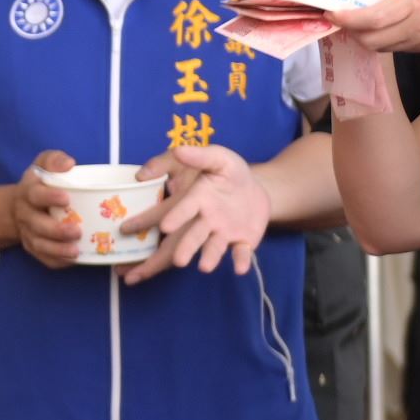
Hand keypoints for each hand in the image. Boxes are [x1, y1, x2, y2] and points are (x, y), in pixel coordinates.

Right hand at [11, 151, 93, 269]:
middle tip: (77, 231)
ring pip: (39, 245)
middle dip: (56, 230)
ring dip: (57, 250)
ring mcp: (27, 233)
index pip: (35, 195)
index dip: (49, 197)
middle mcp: (25, 214)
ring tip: (76, 251)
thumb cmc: (40, 183)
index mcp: (27, 192)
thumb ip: (54, 159)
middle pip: (36, 225)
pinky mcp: (32, 247)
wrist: (19, 206)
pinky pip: (43, 257)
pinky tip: (73, 260)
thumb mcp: (43, 165)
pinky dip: (57, 261)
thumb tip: (69, 164)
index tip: (66, 198)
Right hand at [125, 144, 268, 279]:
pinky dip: (240, 260)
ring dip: (209, 257)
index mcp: (196, 199)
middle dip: (184, 248)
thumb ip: (200, 155)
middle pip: (191, 236)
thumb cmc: (229, 173)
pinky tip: (241, 269)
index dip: (174, 217)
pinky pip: (241, 252)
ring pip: (213, 247)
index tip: (165, 226)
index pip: (181, 209)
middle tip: (177, 260)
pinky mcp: (242, 241)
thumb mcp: (218, 158)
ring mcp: (222, 233)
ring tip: (205, 267)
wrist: (255, 188)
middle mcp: (205, 220)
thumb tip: (179, 150)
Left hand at [323, 0, 419, 57]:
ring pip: (384, 48)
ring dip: (368, 38)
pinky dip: (387, 40)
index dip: (345, 20)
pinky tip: (386, 24)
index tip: (330, 11)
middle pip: (370, 40)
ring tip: (358, 19)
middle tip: (340, 14)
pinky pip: (401, 48)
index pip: (371, 20)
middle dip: (350, 31)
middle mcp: (418, 26)